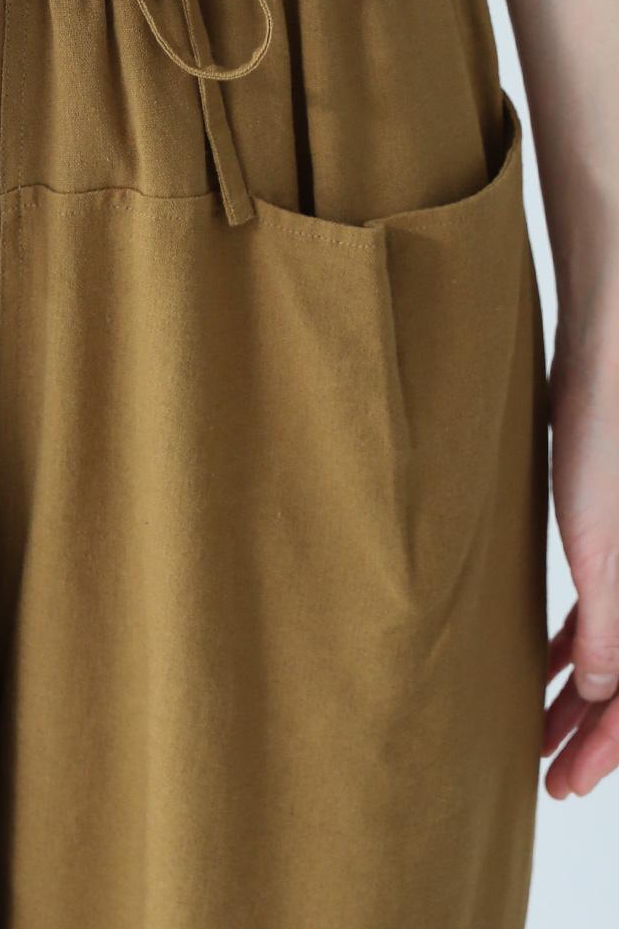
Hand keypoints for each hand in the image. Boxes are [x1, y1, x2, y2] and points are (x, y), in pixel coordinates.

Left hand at [543, 330, 618, 797]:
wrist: (604, 365)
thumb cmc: (602, 443)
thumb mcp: (600, 543)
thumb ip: (608, 621)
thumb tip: (593, 689)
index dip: (607, 748)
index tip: (566, 785)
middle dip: (592, 736)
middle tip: (551, 778)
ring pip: (612, 651)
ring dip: (577, 696)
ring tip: (537, 733)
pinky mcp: (609, 538)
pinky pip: (600, 612)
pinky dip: (571, 645)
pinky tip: (540, 666)